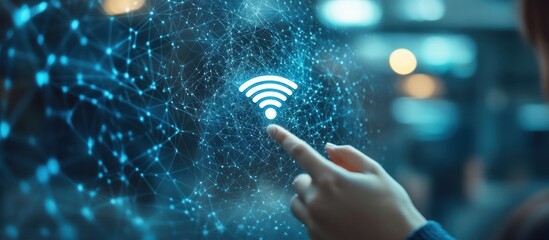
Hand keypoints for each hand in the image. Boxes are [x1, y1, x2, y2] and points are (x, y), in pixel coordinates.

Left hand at [267, 124, 426, 239]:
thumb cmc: (392, 206)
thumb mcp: (376, 173)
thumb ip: (348, 155)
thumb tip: (327, 148)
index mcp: (331, 179)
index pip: (300, 152)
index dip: (284, 137)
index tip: (271, 128)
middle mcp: (317, 200)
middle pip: (299, 181)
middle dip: (315, 180)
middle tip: (340, 187)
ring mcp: (314, 222)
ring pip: (297, 202)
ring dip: (310, 198)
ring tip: (338, 205)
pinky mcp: (315, 238)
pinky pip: (306, 220)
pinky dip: (316, 216)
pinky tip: (341, 221)